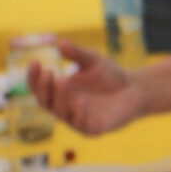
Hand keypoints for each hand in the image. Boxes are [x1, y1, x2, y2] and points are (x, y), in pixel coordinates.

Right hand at [31, 40, 147, 134]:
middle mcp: (64, 107)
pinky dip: (80, 113)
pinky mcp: (93, 129)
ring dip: (60, 97)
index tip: (35, 62)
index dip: (33, 77)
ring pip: (61, 112)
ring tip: (63, 80)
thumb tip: (60, 43)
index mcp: (59, 91)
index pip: (39, 87)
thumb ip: (77, 53)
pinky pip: (82, 124)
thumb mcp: (93, 60)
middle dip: (44, 87)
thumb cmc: (110, 75)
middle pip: (45, 101)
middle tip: (49, 72)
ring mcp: (77, 119)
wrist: (136, 89)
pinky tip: (81, 100)